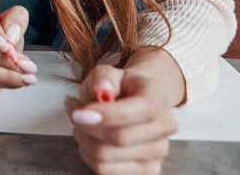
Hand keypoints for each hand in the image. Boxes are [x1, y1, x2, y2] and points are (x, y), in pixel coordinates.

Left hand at [64, 65, 178, 173]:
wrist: (130, 102)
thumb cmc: (117, 88)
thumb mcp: (107, 74)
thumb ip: (103, 77)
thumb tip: (102, 89)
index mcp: (158, 97)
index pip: (141, 111)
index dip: (108, 115)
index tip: (79, 113)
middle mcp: (165, 126)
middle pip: (120, 138)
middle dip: (88, 126)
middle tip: (75, 113)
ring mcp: (158, 152)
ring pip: (107, 157)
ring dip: (84, 139)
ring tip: (82, 124)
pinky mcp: (146, 171)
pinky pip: (105, 170)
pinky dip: (88, 154)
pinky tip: (89, 140)